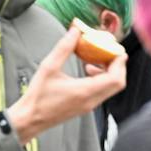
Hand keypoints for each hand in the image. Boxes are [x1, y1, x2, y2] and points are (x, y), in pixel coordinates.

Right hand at [8, 26, 127, 143]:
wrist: (30, 118)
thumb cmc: (38, 96)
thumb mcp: (48, 67)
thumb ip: (64, 48)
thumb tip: (75, 31)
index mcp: (86, 91)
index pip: (115, 78)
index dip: (119, 63)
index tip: (117, 49)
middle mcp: (92, 100)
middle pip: (118, 83)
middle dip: (117, 66)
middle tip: (109, 52)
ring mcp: (90, 105)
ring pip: (111, 88)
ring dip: (109, 72)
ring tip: (95, 59)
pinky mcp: (86, 107)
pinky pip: (102, 91)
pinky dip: (101, 79)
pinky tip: (87, 70)